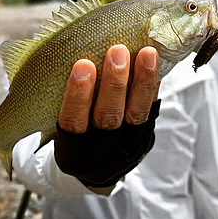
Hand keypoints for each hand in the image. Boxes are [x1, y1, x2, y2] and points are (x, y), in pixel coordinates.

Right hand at [54, 45, 160, 188]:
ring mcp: (127, 150)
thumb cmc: (73, 135)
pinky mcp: (146, 140)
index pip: (73, 124)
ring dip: (142, 82)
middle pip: (108, 119)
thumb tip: (78, 54)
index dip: (77, 95)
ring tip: (147, 53)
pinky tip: (156, 64)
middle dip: (114, 83)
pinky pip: (152, 111)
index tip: (82, 64)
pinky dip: (154, 86)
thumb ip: (68, 100)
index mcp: (72, 154)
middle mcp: (100, 157)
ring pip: (137, 115)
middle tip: (117, 51)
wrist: (95, 166)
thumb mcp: (60, 126)